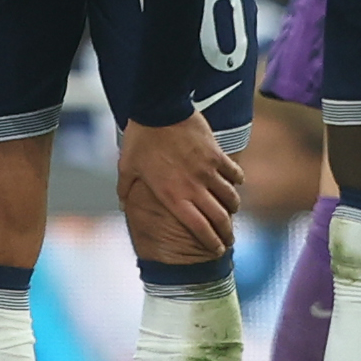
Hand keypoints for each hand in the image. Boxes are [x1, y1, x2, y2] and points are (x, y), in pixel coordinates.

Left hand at [117, 114, 240, 260]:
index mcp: (173, 196)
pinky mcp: (216, 154)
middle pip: (219, 217)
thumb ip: (126, 190)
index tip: (215, 249)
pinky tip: (236, 182)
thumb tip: (122, 203)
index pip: (198, 227)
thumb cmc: (140, 140)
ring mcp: (207, 171)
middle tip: (229, 240)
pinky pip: (233, 172)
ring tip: (232, 211)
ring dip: (233, 207)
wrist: (158, 110)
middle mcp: (194, 187)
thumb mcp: (126, 168)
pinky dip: (237, 180)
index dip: (210, 241)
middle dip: (226, 233)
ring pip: (230, 197)